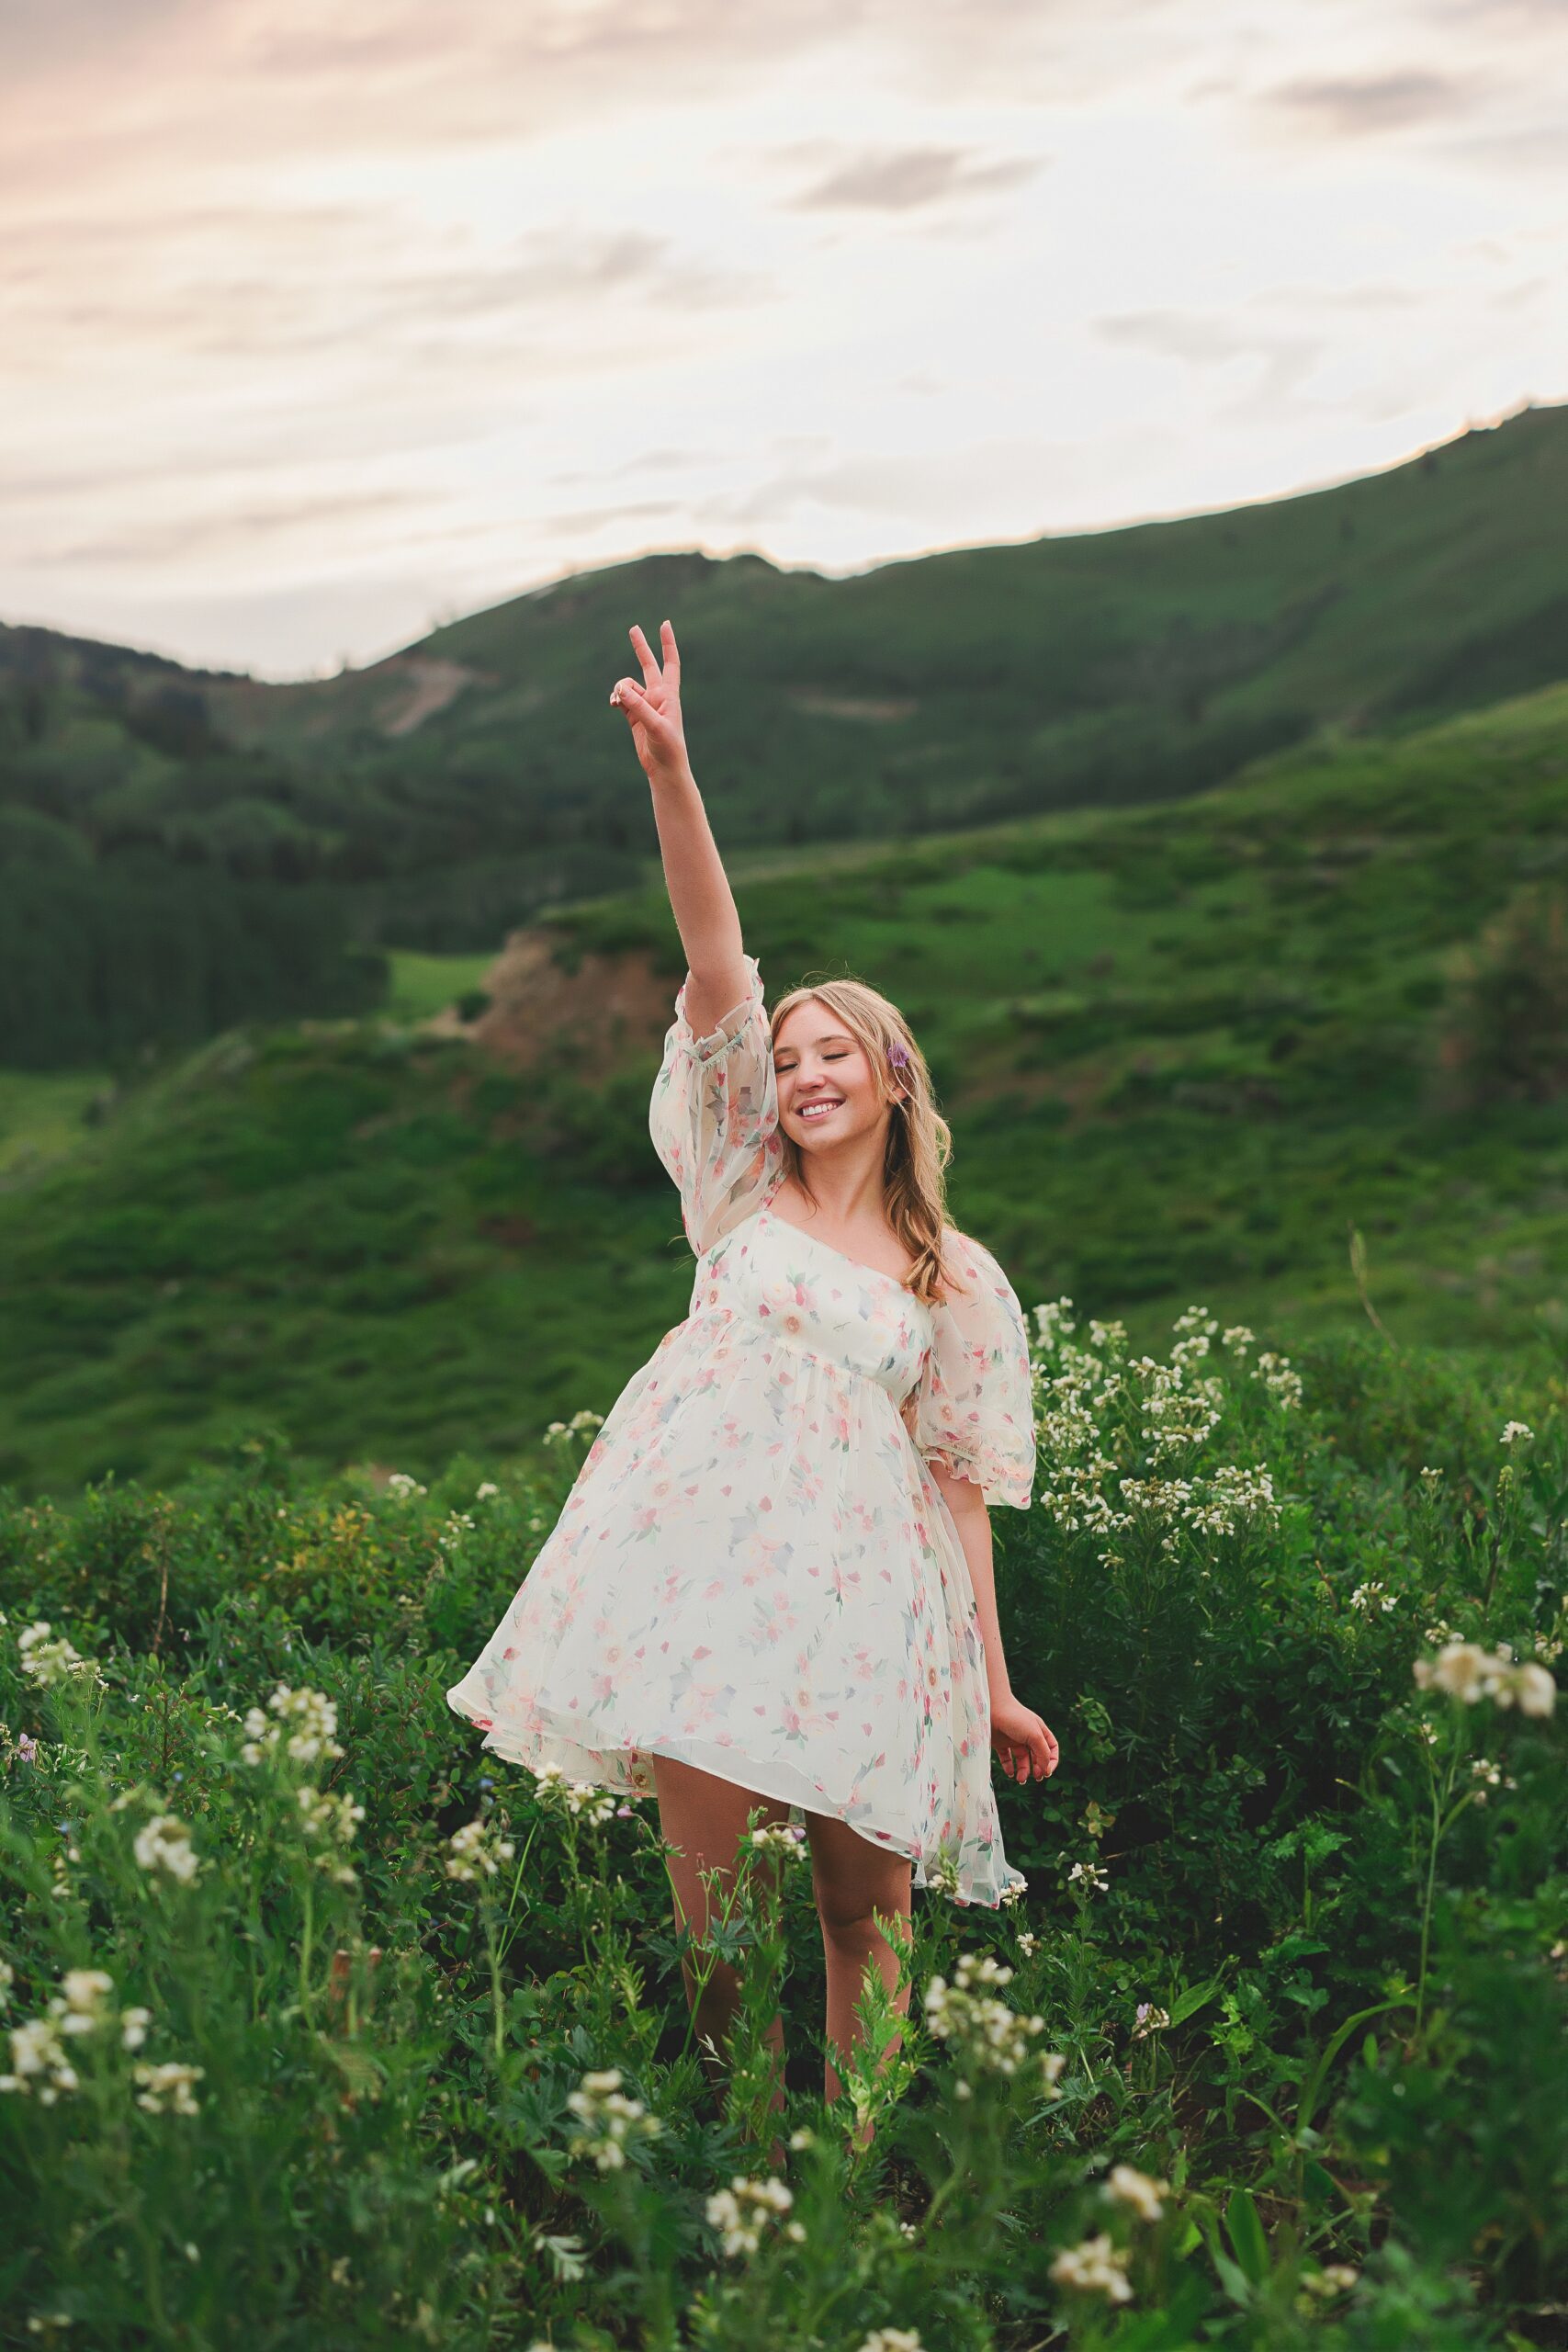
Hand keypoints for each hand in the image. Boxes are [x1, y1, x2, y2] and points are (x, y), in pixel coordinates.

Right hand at [609, 620, 691, 789]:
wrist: (664, 769)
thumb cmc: (668, 747)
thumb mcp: (655, 726)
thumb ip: (638, 707)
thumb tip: (620, 689)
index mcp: (669, 695)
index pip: (670, 664)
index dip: (667, 644)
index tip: (665, 624)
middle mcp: (657, 697)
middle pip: (648, 665)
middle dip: (640, 647)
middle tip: (633, 628)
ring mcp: (644, 706)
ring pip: (627, 686)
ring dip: (620, 689)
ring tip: (618, 701)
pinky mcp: (634, 717)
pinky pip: (621, 700)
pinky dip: (615, 699)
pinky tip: (614, 703)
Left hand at [990, 1691, 1058, 1785]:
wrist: (991, 1708)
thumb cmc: (1015, 1718)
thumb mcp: (1035, 1735)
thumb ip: (1043, 1753)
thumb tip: (1045, 1770)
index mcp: (1039, 1732)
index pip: (1051, 1749)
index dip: (1051, 1761)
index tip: (1047, 1771)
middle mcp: (1028, 1736)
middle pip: (1037, 1757)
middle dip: (1038, 1769)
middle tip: (1036, 1778)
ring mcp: (1014, 1740)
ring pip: (1022, 1760)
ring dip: (1024, 1771)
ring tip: (1020, 1779)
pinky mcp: (1001, 1743)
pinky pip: (1007, 1759)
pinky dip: (1009, 1767)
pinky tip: (1010, 1773)